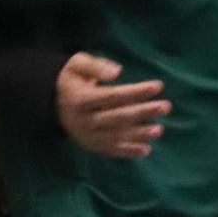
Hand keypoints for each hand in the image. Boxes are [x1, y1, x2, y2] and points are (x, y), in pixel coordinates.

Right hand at [55, 53, 169, 157]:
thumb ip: (95, 66)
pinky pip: (112, 150)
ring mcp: (88, 136)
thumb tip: (116, 71)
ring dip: (139, 134)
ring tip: (159, 129)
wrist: (51, 102)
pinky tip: (146, 149)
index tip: (158, 86)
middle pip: (118, 117)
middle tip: (166, 106)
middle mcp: (84, 121)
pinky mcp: (91, 146)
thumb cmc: (71, 80)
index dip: (136, 92)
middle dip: (143, 112)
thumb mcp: (78, 65)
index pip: (113, 96)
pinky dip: (129, 152)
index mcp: (80, 100)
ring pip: (117, 137)